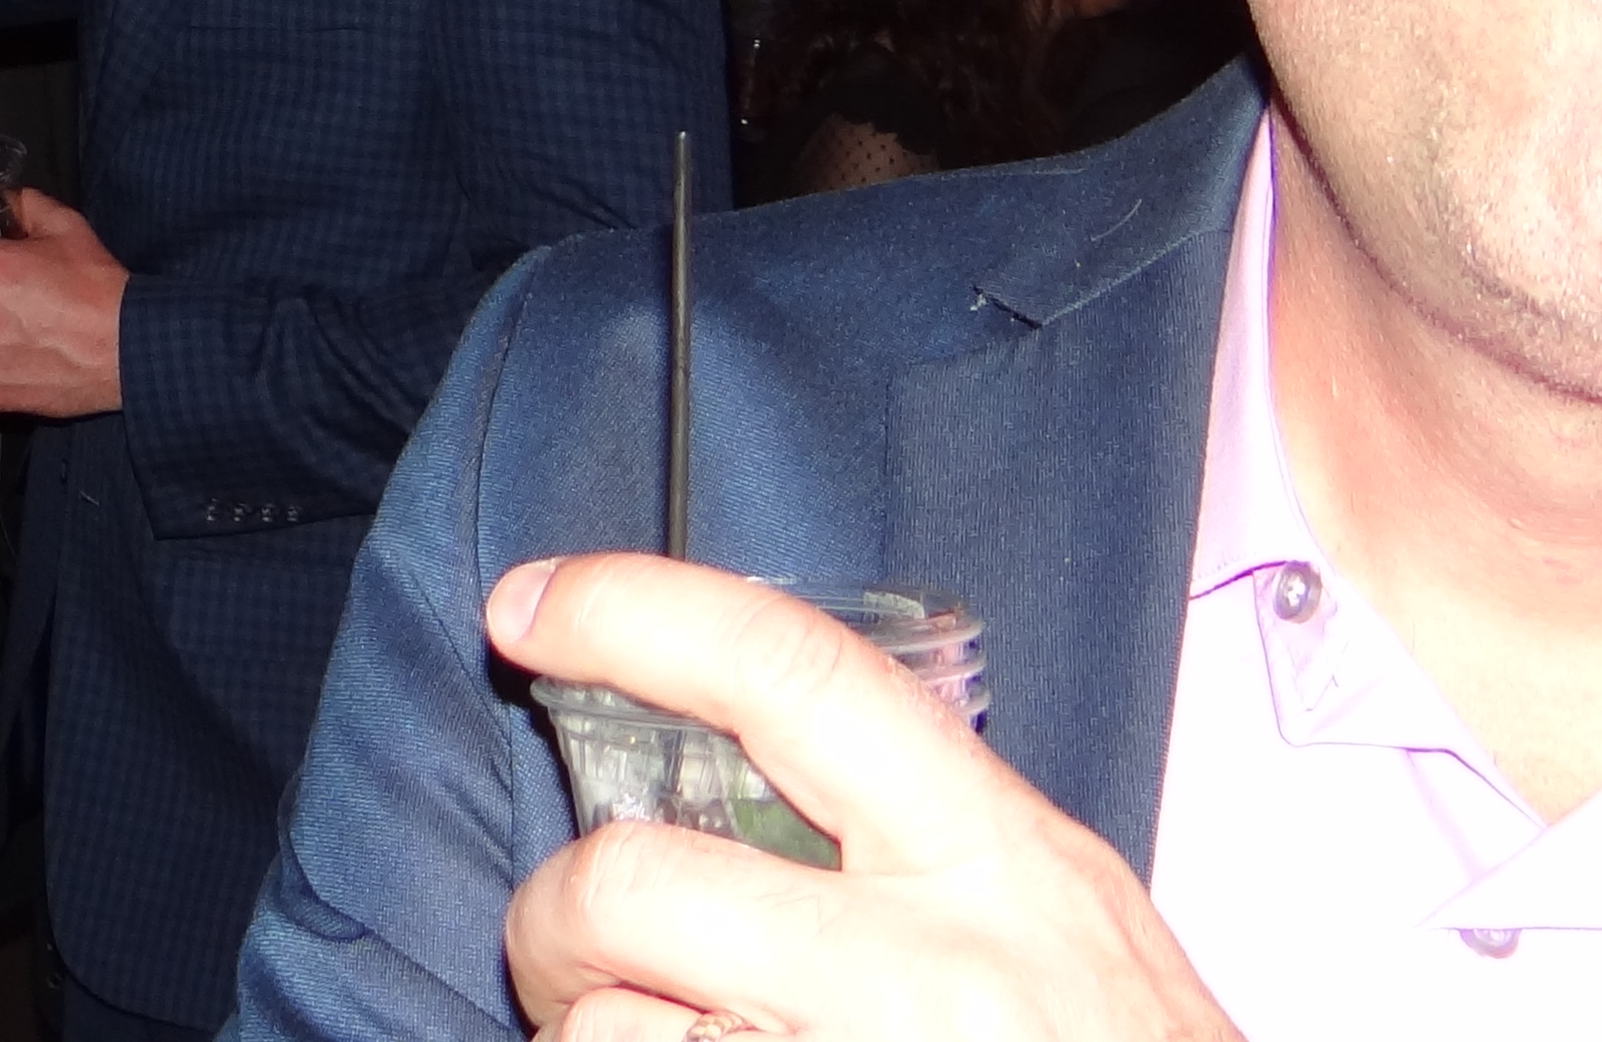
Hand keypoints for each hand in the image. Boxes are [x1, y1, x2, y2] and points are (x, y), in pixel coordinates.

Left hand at [488, 556, 1239, 1041]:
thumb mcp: (1069, 932)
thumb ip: (921, 850)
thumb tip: (737, 775)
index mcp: (1000, 862)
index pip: (788, 670)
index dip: (633, 611)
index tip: (531, 603)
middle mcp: (929, 972)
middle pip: (634, 880)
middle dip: (556, 919)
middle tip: (573, 955)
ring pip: (608, 1038)